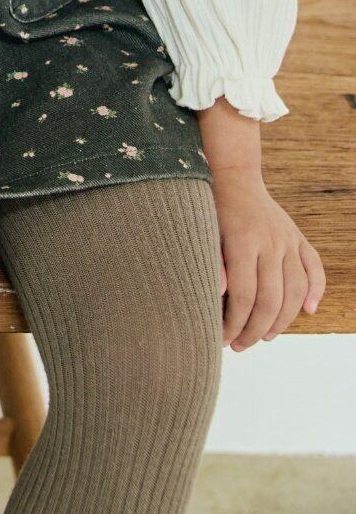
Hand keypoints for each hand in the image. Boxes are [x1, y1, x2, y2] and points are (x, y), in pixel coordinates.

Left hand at [212, 166, 325, 348]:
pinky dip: (316, 291)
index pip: (243, 296)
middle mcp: (270, 241)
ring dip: (282, 320)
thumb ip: (213, 263)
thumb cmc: (213, 206)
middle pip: (270, 300)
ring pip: (294, 291)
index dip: (234, 323)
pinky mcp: (298, 237)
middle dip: (254, 330)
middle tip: (240, 344)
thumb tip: (221, 295)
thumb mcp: (203, 231)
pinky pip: (314, 267)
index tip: (223, 339)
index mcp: (242, 241)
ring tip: (264, 335)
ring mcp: (287, 239)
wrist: (234, 176)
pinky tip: (308, 310)